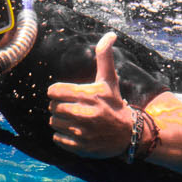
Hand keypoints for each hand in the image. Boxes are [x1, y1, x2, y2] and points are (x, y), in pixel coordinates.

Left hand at [48, 33, 132, 158]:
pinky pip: (57, 138)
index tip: (65, 94)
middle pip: (53, 107)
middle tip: (70, 107)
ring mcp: (83, 132)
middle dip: (58, 106)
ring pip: (54, 122)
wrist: (128, 134)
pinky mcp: (81, 147)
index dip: (57, 91)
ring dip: (59, 120)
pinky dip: (62, 135)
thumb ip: (105, 57)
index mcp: (90, 95)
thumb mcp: (110, 80)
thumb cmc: (114, 103)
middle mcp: (86, 114)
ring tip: (72, 119)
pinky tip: (74, 131)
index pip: (54, 91)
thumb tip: (110, 34)